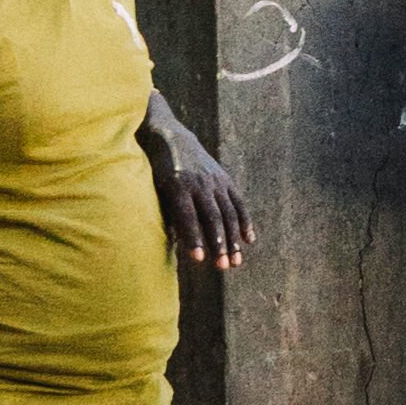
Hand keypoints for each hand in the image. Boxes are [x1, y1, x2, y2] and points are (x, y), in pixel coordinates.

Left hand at [144, 119, 252, 269]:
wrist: (171, 138)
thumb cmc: (157, 171)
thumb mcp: (155, 189)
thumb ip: (167, 213)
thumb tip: (176, 244)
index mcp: (178, 186)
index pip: (187, 216)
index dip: (194, 238)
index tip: (199, 259)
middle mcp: (199, 183)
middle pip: (212, 217)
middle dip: (218, 244)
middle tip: (222, 267)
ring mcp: (215, 180)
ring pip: (228, 213)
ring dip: (233, 239)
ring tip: (236, 262)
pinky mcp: (225, 179)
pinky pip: (239, 203)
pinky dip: (245, 222)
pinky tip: (249, 240)